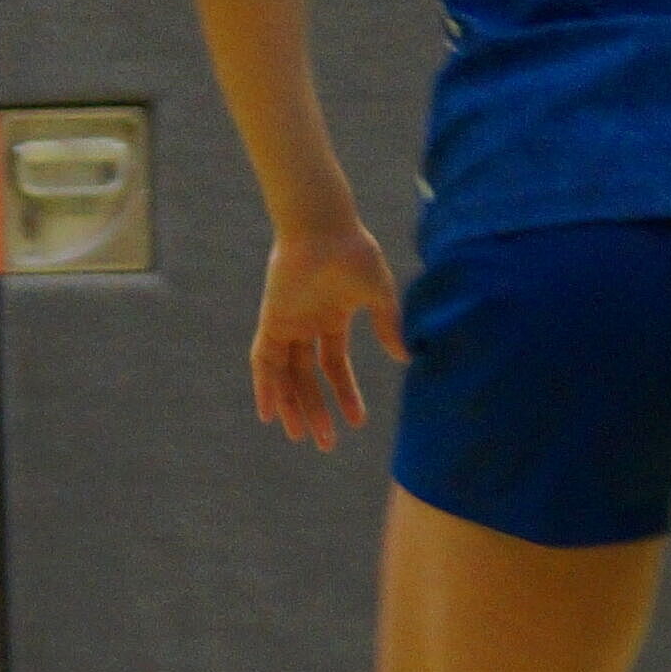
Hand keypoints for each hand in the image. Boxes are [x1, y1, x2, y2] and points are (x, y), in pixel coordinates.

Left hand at [249, 220, 400, 448]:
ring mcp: (288, 322)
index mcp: (332, 318)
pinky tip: (269, 411)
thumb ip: (390, 326)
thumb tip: (406, 358)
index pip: (334, 366)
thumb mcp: (379, 296)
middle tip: (325, 444)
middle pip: (307, 377)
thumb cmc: (354, 252)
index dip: (345, 394)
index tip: (358, 422)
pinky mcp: (272, 319)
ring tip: (299, 435)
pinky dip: (265, 386)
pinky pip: (264, 359)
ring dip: (291, 405)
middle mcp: (307, 324)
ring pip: (285, 374)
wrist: (324, 227)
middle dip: (316, 409)